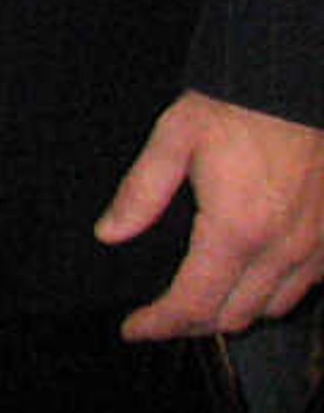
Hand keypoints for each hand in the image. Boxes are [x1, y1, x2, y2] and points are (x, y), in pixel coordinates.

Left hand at [97, 91, 323, 339]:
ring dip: (235, 311)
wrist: (299, 83)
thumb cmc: (236, 106)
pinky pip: (307, 287)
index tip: (135, 329)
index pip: (193, 302)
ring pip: (274, 308)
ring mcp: (317, 248)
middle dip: (192, 322)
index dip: (160, 323)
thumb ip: (140, 192)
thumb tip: (109, 233)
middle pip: (233, 316)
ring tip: (202, 299)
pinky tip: (252, 278)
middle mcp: (283, 250)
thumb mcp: (174, 138)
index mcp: (236, 230)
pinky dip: (275, 294)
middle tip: (162, 313)